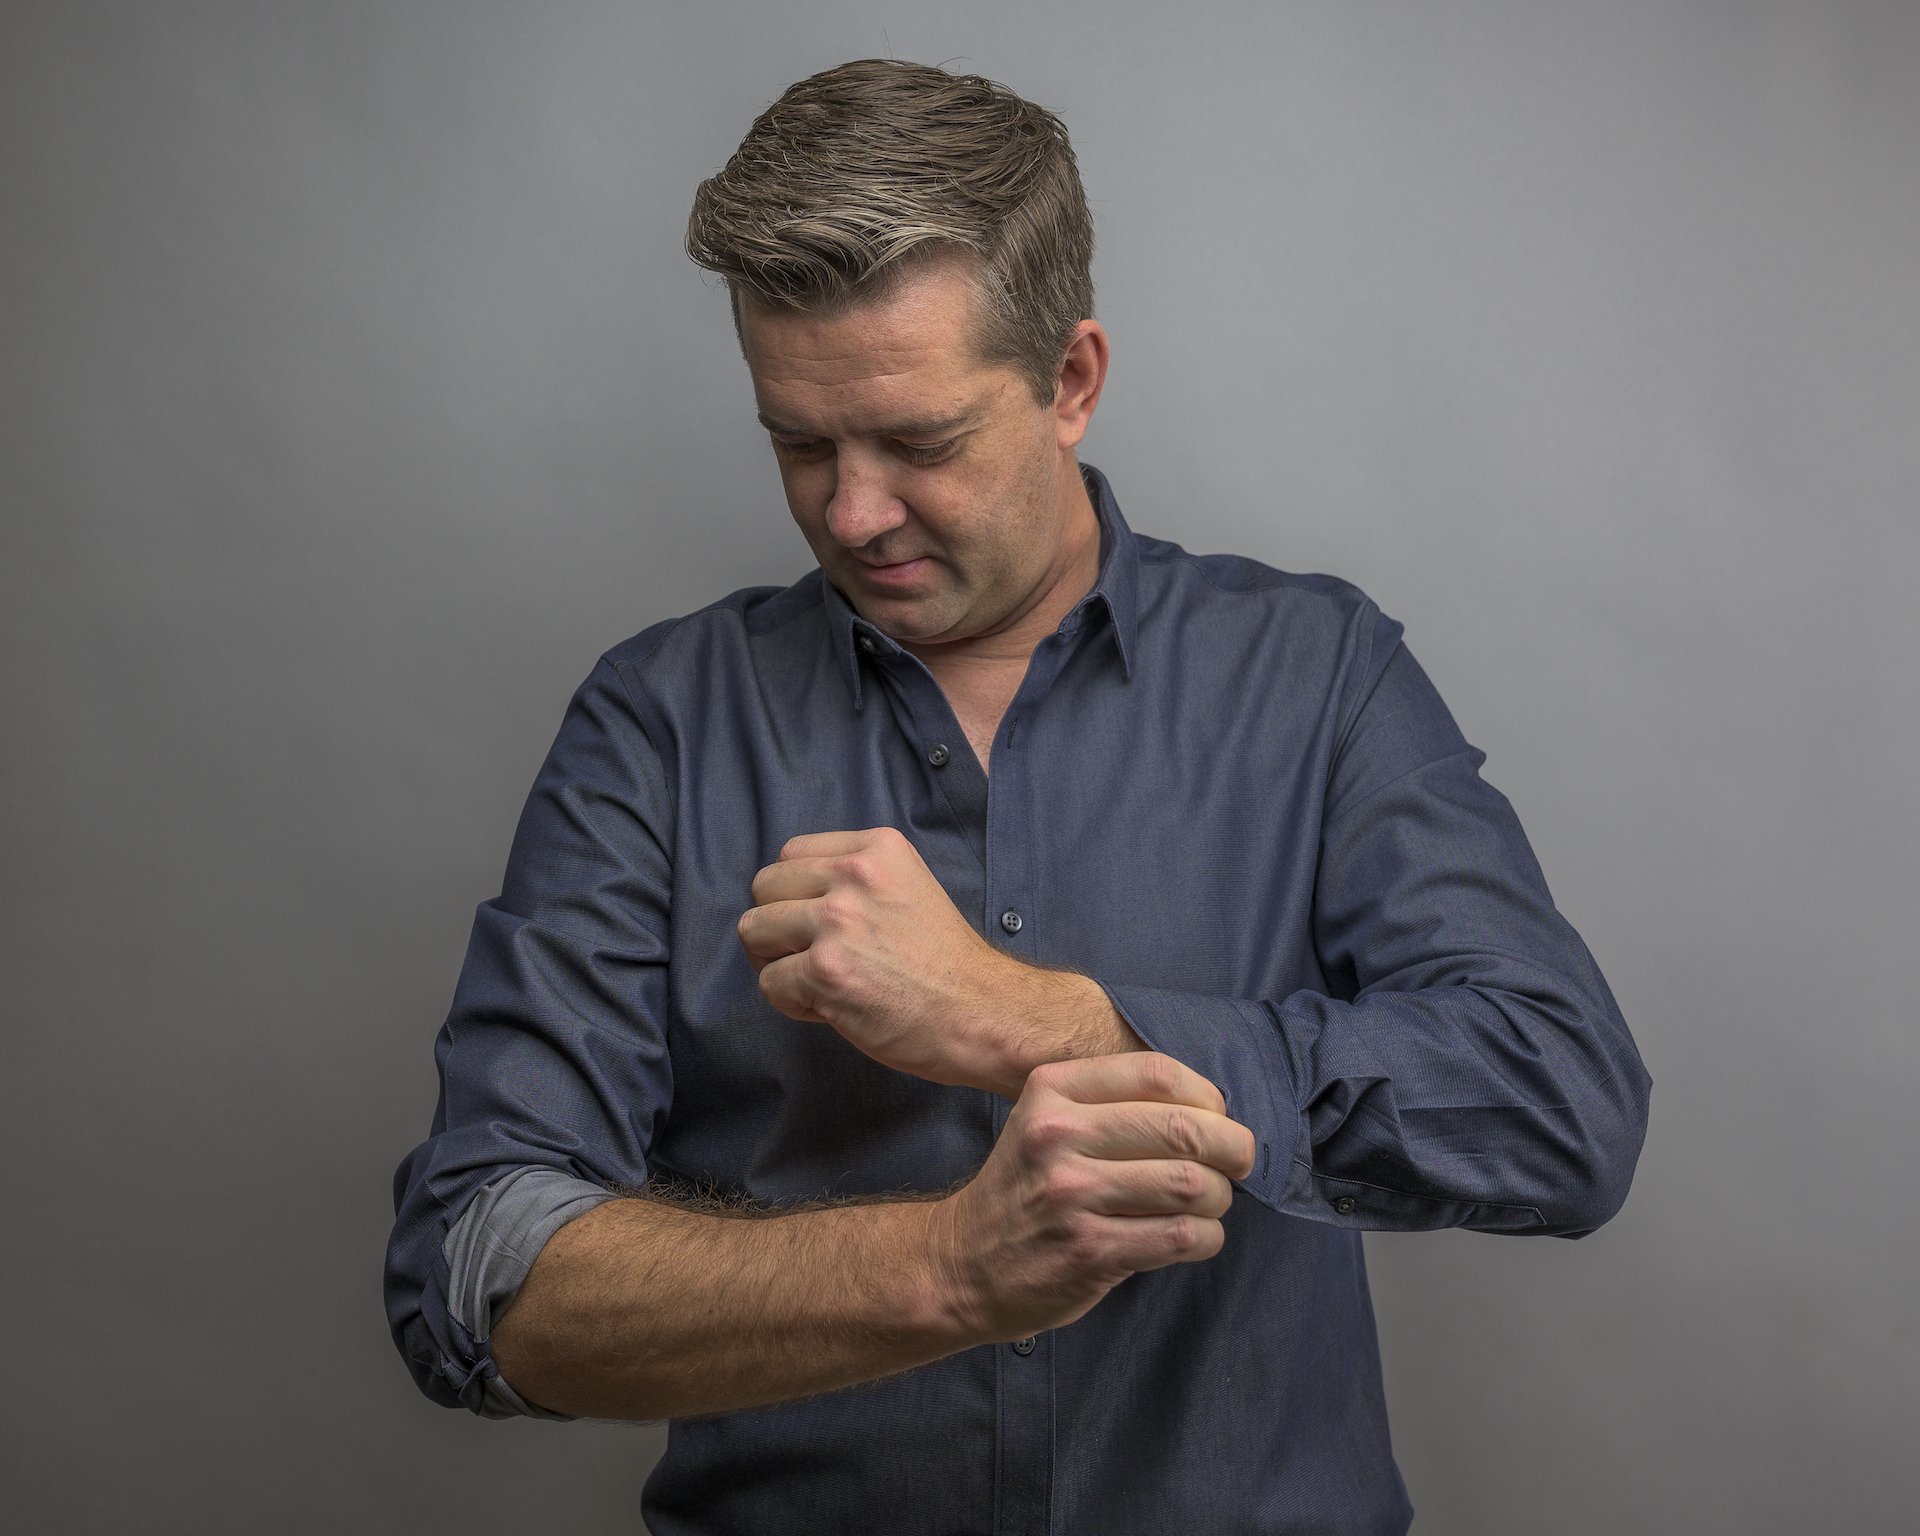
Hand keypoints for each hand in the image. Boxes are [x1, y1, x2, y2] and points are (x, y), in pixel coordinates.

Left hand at [738, 826, 1019, 1088]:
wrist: (980, 1012)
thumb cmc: (944, 963)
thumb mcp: (907, 887)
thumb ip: (855, 878)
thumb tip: (788, 896)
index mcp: (876, 847)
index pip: (791, 853)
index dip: (797, 893)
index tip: (825, 923)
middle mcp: (854, 874)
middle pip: (764, 887)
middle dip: (778, 925)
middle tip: (812, 955)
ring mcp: (838, 921)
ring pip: (754, 931)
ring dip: (777, 962)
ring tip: (818, 981)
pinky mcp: (826, 970)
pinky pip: (769, 983)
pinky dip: (793, 1003)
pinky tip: (833, 1007)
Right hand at [927, 1051, 1257, 1343]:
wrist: (962, 1263)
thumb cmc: (1023, 1189)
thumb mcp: (1044, 1122)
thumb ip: (1111, 1105)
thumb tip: (1212, 1110)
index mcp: (1052, 1091)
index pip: (1156, 1073)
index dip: (1206, 1095)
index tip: (1217, 1118)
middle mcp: (1059, 1135)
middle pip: (1183, 1127)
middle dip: (1231, 1146)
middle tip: (1239, 1162)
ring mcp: (1072, 1195)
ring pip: (1191, 1184)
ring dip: (1220, 1197)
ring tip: (1211, 1203)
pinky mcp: (1089, 1251)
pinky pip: (1181, 1236)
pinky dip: (1206, 1237)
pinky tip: (1196, 1236)